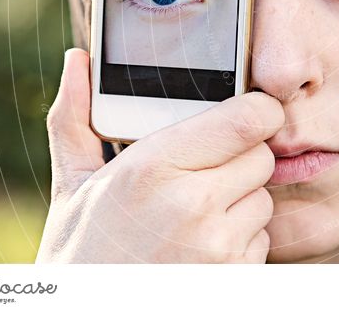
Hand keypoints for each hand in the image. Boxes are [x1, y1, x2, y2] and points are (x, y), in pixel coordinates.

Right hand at [36, 48, 284, 262]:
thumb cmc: (82, 253)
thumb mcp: (74, 184)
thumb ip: (76, 117)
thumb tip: (76, 59)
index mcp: (154, 167)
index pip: (247, 119)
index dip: (257, 112)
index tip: (250, 114)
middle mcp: (192, 204)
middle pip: (261, 156)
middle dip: (240, 159)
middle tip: (204, 173)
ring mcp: (217, 247)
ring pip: (264, 199)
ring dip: (241, 202)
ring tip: (195, 216)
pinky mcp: (235, 278)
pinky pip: (261, 240)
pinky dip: (241, 240)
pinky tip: (202, 247)